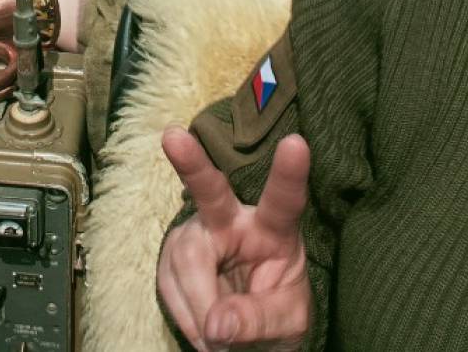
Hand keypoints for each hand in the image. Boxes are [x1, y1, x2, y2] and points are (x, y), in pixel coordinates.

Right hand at [158, 127, 311, 351]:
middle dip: (192, 164)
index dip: (290, 174)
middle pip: (211, 192)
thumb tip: (217, 326)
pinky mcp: (172, 254)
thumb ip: (258, 321)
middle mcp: (232, 221)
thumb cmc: (277, 312)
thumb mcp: (287, 322)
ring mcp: (197, 234)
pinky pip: (170, 287)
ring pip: (188, 263)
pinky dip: (188, 318)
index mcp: (274, 228)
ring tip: (221, 339)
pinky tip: (204, 329)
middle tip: (173, 137)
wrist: (248, 330)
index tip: (297, 143)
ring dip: (201, 308)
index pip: (284, 200)